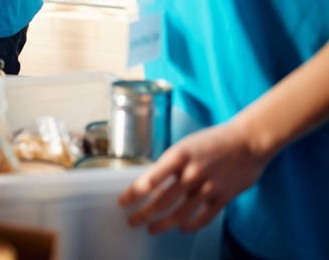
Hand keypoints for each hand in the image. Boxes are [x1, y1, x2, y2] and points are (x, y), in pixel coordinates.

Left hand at [119, 121, 271, 233]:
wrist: (248, 141)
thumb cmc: (213, 141)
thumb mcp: (185, 146)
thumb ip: (171, 165)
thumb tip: (152, 184)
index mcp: (178, 156)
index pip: (150, 179)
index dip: (134, 193)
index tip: (122, 203)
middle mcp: (192, 173)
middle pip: (162, 200)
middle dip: (143, 214)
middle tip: (131, 222)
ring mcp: (208, 187)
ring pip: (180, 213)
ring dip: (163, 224)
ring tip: (151, 229)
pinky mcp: (224, 197)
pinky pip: (204, 218)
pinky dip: (190, 226)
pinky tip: (180, 229)